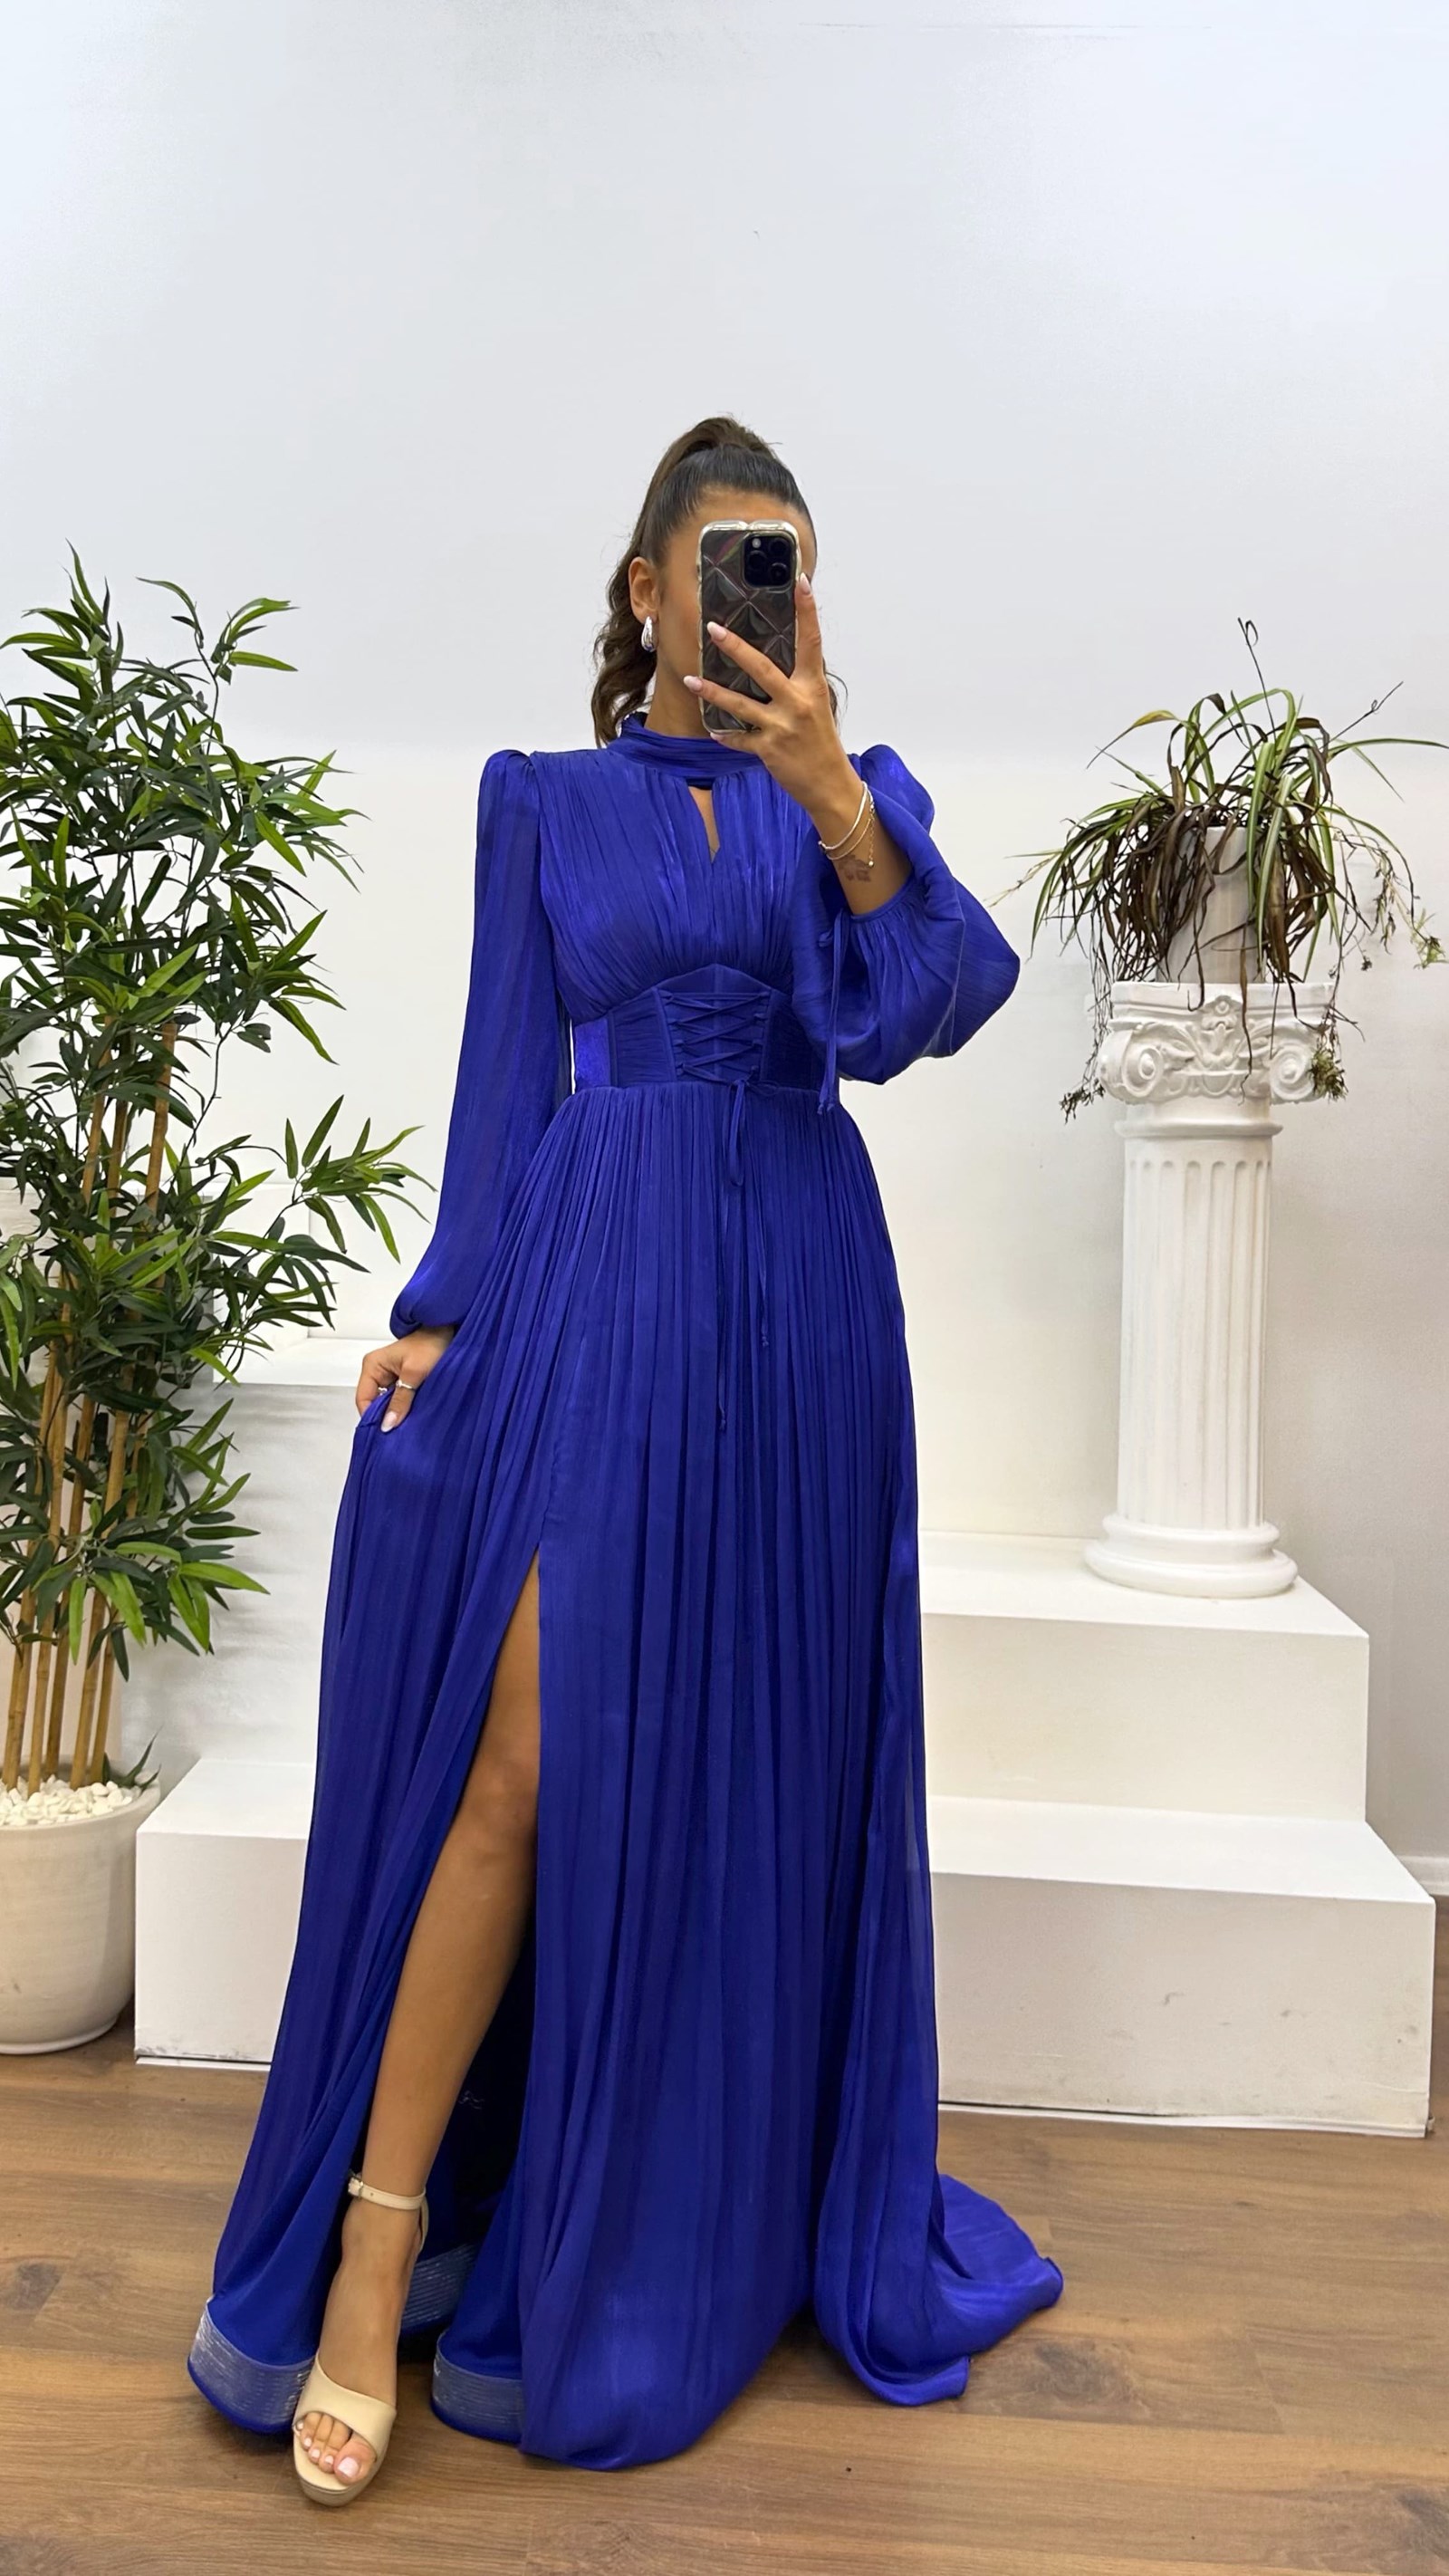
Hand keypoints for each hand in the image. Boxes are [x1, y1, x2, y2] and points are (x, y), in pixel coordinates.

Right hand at [356, 1324, 454, 1429]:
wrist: (449, 1331)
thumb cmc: (431, 1344)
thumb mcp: (414, 1373)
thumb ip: (400, 1400)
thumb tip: (386, 1424)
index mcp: (372, 1365)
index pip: (363, 1399)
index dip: (372, 1417)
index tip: (385, 1432)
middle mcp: (377, 1371)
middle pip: (374, 1402)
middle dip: (385, 1416)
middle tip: (398, 1432)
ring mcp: (390, 1376)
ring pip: (387, 1402)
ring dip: (397, 1412)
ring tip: (407, 1424)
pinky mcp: (402, 1380)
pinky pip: (398, 1398)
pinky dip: (405, 1407)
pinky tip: (413, 1414)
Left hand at [682, 577, 859, 832]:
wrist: (830, 785)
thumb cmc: (822, 743)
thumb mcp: (817, 707)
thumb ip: (798, 683)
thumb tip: (776, 659)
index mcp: (813, 687)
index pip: (811, 641)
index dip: (807, 611)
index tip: (801, 582)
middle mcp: (797, 703)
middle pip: (762, 669)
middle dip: (735, 648)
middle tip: (713, 629)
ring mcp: (782, 727)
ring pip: (740, 704)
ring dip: (712, 692)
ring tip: (690, 679)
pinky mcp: (768, 750)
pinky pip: (739, 739)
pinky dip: (725, 735)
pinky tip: (712, 730)